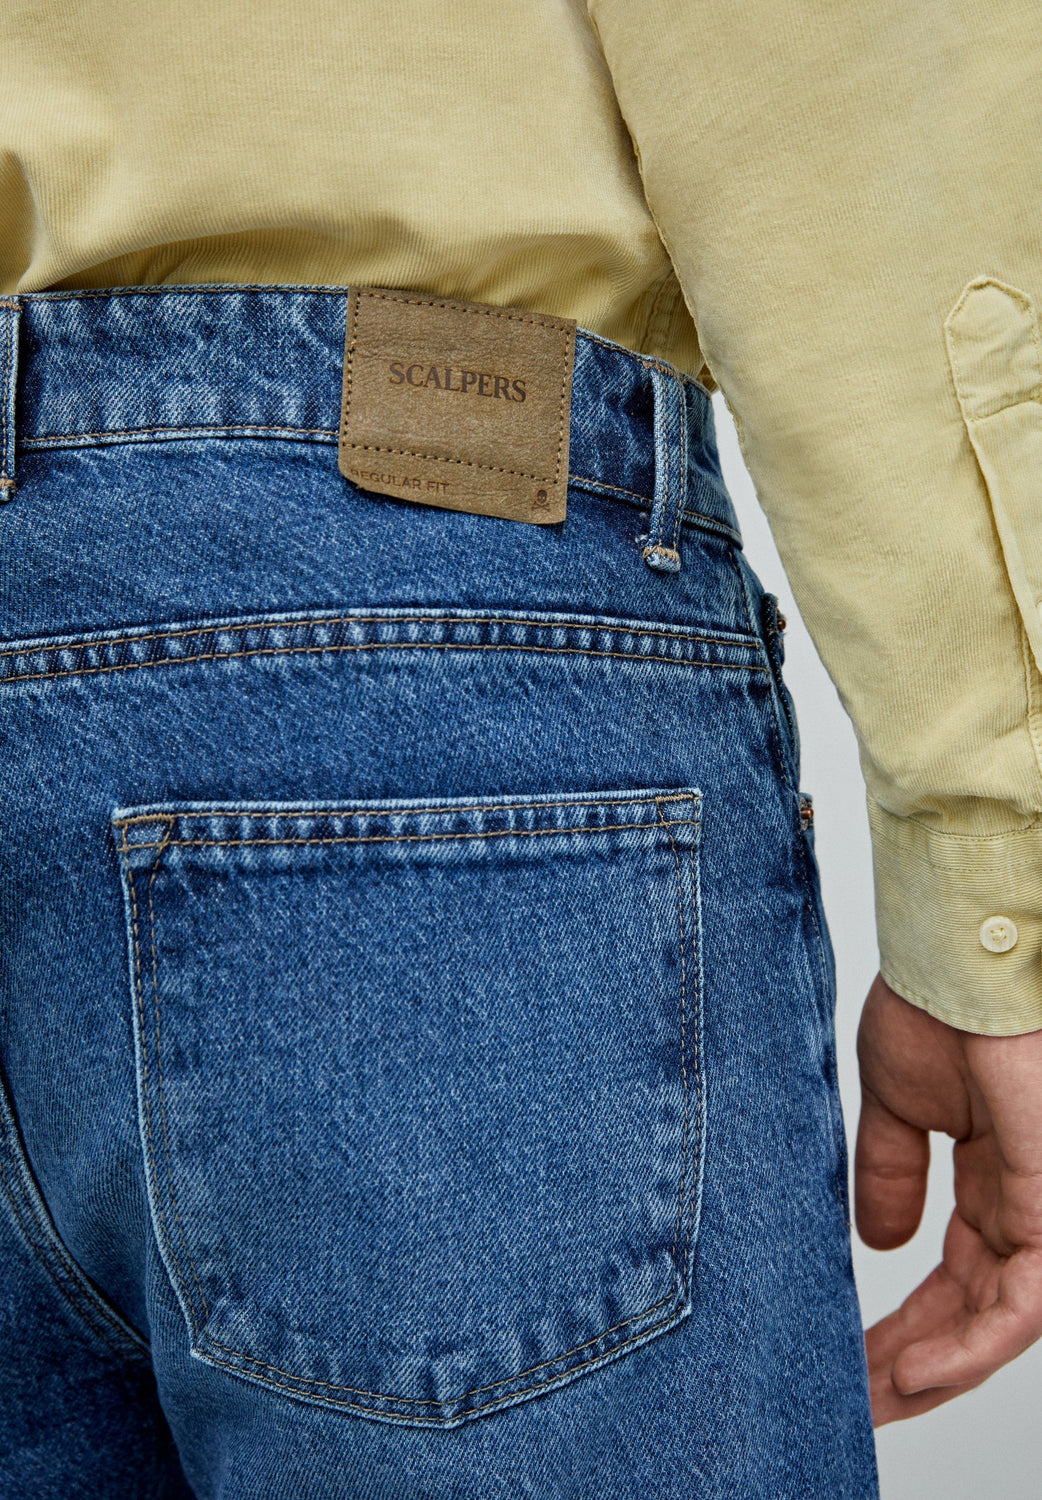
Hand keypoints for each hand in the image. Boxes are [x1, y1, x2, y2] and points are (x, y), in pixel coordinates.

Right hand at [856, 973, 1041, 1424]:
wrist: (952, 960)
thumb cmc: (932, 1006)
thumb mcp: (895, 1107)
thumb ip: (890, 1174)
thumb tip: (879, 1244)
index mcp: (988, 1180)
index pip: (954, 1279)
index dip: (905, 1327)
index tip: (849, 1361)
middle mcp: (1021, 1203)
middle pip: (975, 1312)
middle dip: (915, 1362)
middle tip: (857, 1398)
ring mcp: (1041, 1208)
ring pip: (1001, 1322)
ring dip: (936, 1369)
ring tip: (876, 1397)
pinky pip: (1022, 1304)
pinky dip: (970, 1346)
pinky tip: (914, 1370)